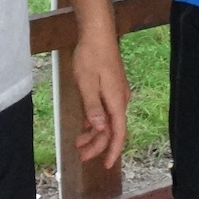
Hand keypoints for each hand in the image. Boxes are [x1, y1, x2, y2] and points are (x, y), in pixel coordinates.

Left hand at [70, 26, 130, 168]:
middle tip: (80, 155)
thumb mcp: (86, 83)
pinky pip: (106, 110)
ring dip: (94, 133)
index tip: (105, 165)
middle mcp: (120, 99)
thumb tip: (100, 128)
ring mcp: (117, 93)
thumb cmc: (91, 56)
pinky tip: (85, 126)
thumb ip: (93, 107)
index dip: (113, 151)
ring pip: (108, 120)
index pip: (118, 132)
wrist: (98, 33)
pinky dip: (95, 121)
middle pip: (112, 129)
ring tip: (78, 143)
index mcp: (116, 100)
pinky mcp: (112, 87)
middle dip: (97, 145)